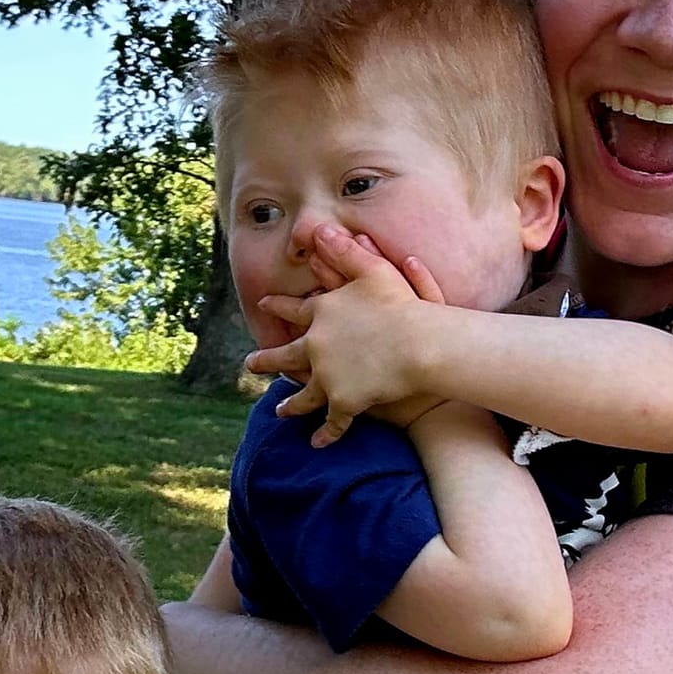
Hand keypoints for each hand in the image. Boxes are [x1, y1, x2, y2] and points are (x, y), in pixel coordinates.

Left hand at [244, 227, 451, 447]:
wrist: (421, 346)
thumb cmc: (404, 306)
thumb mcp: (375, 271)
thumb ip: (346, 252)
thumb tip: (319, 229)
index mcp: (322, 314)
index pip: (295, 310)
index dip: (279, 308)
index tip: (264, 305)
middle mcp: (316, 347)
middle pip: (285, 356)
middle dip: (266, 361)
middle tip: (251, 364)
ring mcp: (328, 377)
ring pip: (303, 396)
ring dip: (290, 405)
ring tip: (279, 412)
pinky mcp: (344, 402)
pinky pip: (333, 422)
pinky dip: (326, 434)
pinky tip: (317, 444)